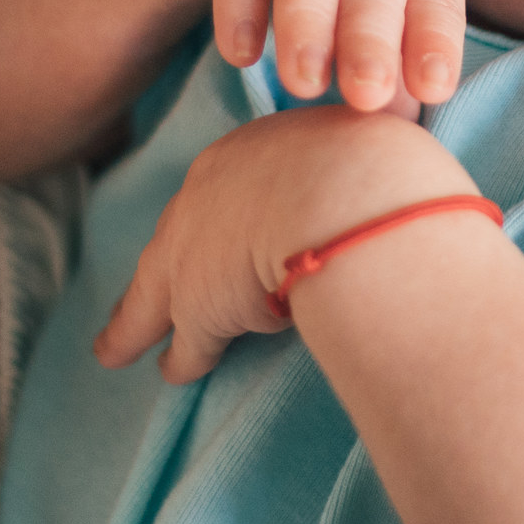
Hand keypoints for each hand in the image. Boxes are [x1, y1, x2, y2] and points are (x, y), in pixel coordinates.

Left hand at [94, 104, 478, 381]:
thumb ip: (373, 159)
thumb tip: (405, 154)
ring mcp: (198, 248)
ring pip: (159, 292)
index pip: (233, 187)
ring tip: (118, 346)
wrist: (353, 198)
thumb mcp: (376, 149)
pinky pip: (183, 341)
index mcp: (259, 148)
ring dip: (139, 322)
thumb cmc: (384, 171)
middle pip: (181, 232)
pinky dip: (177, 360)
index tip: (220, 229)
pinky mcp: (200, 306)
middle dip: (166, 257)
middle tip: (144, 287)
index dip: (224, 214)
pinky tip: (171, 375)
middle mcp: (214, 190)